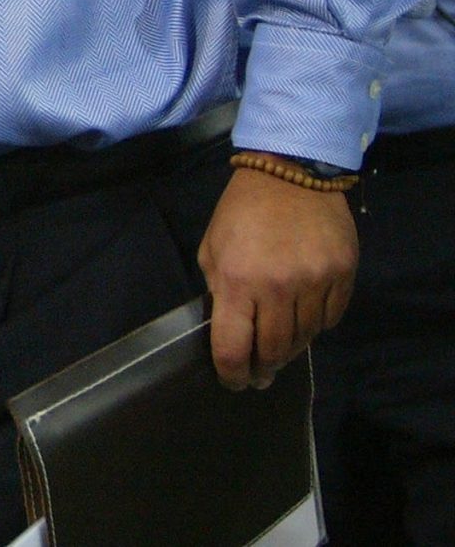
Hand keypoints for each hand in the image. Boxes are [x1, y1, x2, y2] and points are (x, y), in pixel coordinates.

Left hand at [197, 165, 356, 388]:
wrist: (289, 173)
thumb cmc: (241, 211)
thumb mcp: (212, 248)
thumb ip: (218, 289)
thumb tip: (228, 330)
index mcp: (235, 280)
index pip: (232, 346)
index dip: (232, 373)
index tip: (234, 382)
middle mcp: (277, 287)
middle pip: (274, 349)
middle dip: (263, 368)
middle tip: (259, 375)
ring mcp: (314, 282)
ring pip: (304, 338)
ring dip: (290, 349)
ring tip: (280, 350)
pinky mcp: (342, 276)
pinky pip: (330, 319)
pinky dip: (316, 326)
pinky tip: (304, 321)